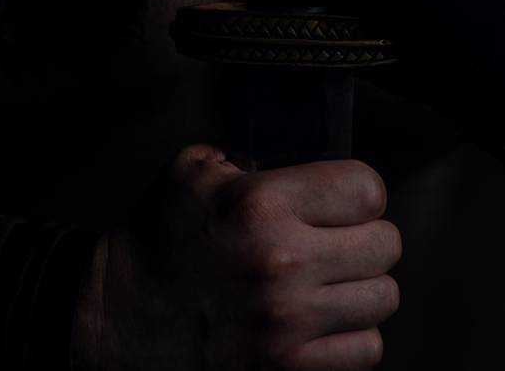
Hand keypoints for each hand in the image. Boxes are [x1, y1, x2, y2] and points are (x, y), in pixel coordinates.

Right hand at [76, 142, 400, 369]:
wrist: (118, 317)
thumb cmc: (156, 239)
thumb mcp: (192, 171)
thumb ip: (250, 155)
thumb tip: (302, 163)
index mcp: (260, 206)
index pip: (366, 189)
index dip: (357, 190)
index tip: (341, 197)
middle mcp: (282, 265)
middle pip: (386, 245)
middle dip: (365, 236)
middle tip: (338, 238)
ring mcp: (288, 325)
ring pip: (383, 299)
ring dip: (362, 286)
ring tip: (333, 279)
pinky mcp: (288, 370)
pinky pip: (366, 351)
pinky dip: (353, 336)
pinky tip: (325, 320)